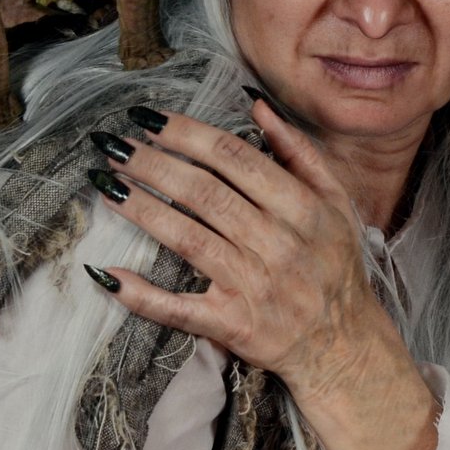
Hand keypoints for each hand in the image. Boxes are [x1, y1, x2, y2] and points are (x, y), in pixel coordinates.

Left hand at [83, 98, 397, 398]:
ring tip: (105, 183)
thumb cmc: (336, 264)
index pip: (233, 156)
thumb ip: (298, 151)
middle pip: (203, 192)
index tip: (148, 118)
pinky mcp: (232, 325)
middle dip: (151, 163)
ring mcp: (252, 285)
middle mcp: (275, 242)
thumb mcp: (335, 201)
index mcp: (300, 206)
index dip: (185, 133)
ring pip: (186, 238)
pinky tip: (107, 274)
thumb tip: (257, 105)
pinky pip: (179, 310)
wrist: (344, 343)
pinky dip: (142, 295)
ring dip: (140, 209)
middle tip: (113, 144)